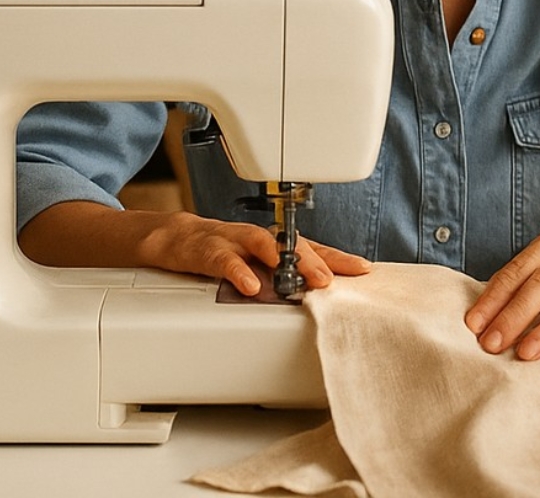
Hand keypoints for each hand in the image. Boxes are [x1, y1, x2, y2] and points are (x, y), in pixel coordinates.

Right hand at [139, 212, 369, 295]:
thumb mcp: (257, 268)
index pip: (313, 248)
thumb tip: (320, 301)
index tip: (363, 269)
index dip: (338, 257)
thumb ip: (284, 280)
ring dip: (283, 258)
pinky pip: (224, 259)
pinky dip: (238, 271)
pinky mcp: (207, 249)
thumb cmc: (225, 254)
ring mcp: (234, 240)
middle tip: (333, 279)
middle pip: (292, 242)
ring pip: (262, 242)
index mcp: (274, 243)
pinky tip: (251, 285)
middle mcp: (259, 238)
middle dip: (315, 260)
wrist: (177, 239)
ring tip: (302, 278)